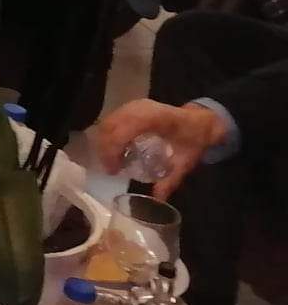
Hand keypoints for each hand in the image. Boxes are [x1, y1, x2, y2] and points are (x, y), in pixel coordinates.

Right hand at [95, 98, 226, 200]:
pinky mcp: (130, 107)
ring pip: (108, 122)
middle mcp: (141, 108)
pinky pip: (111, 120)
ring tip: (110, 162)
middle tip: (110, 170)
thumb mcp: (186, 162)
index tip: (114, 170)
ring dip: (104, 142)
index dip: (114, 149)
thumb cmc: (194, 140)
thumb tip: (157, 199)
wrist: (201, 121)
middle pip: (111, 125)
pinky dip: (107, 135)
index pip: (126, 128)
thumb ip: (171, 180)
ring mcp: (134, 105)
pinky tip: (113, 150)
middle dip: (105, 149)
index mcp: (157, 118)